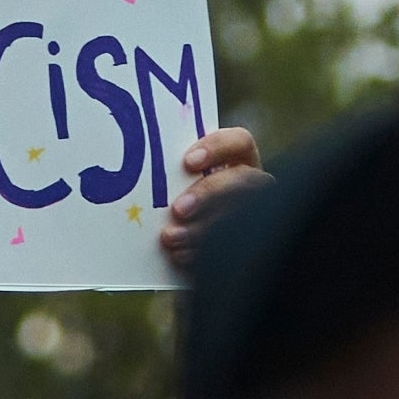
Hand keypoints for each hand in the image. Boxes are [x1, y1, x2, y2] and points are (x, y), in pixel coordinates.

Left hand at [157, 125, 265, 272]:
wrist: (185, 256)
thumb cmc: (177, 207)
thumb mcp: (176, 188)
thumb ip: (174, 178)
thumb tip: (145, 179)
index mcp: (236, 163)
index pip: (239, 142)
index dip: (217, 147)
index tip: (188, 162)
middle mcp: (250, 186)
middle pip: (242, 178)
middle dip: (208, 191)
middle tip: (178, 209)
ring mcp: (252, 214)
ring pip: (240, 214)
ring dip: (202, 226)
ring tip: (172, 237)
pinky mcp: (246, 242)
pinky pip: (234, 246)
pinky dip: (204, 251)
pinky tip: (182, 255)